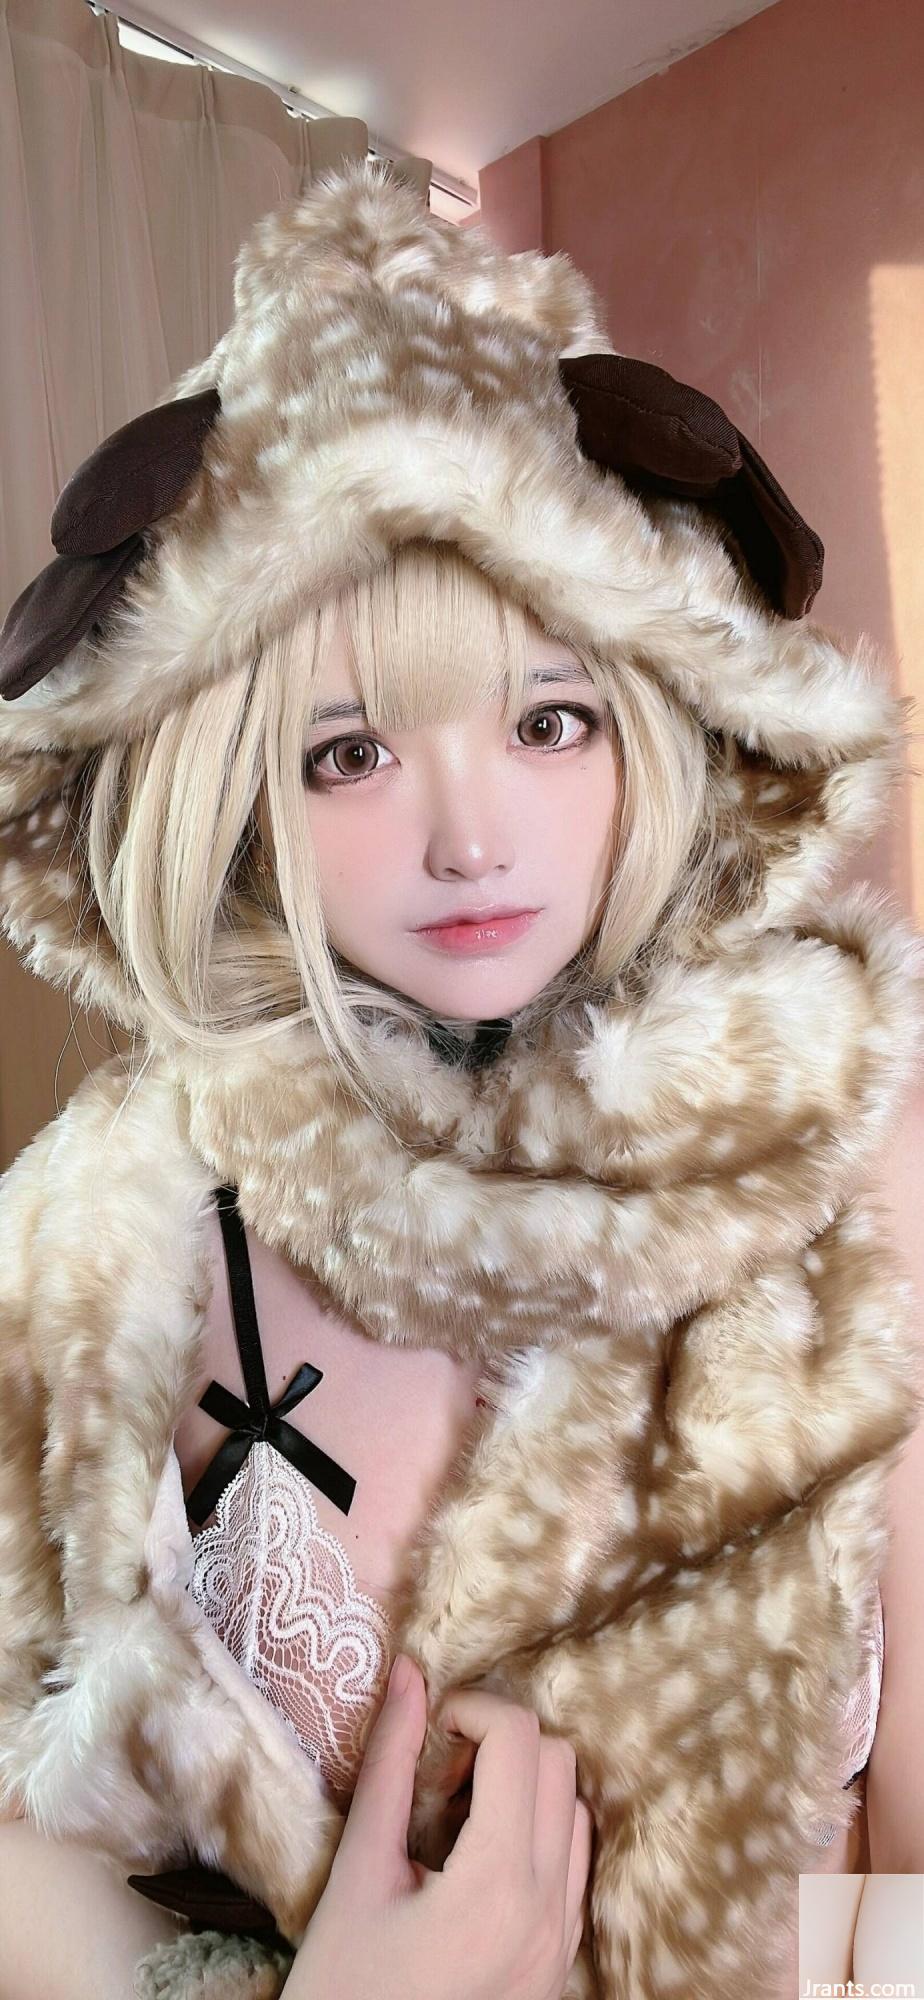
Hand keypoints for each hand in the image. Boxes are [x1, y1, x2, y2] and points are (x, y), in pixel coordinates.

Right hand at [287, 1652, 593, 1999]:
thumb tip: (409, 1674)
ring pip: (575, 1812)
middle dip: (500, 1742)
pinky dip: (537, 1834)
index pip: (520, 1741)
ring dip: (523, 1787)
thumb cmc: (341, 1991)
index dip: (472, 1710)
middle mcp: (550, 1913)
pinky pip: (574, 1866)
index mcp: (499, 1886)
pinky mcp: (559, 1968)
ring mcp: (562, 1946)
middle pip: (558, 1764)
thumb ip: (389, 1766)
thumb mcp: (357, 1873)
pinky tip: (475, 1859)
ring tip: (454, 1818)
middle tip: (438, 1773)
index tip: (428, 1730)